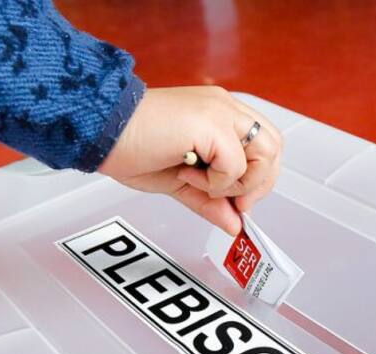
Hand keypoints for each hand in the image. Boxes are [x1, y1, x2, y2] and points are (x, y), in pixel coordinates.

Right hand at [98, 86, 281, 234]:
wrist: (101, 132)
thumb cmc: (130, 146)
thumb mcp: (180, 182)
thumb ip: (210, 200)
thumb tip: (234, 224)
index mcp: (219, 114)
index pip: (264, 144)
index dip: (259, 177)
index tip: (236, 200)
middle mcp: (223, 108)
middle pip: (274, 147)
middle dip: (258, 183)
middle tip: (230, 200)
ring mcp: (218, 112)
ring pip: (264, 153)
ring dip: (237, 182)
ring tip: (200, 181)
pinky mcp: (210, 124)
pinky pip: (235, 164)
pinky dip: (216, 181)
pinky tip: (187, 173)